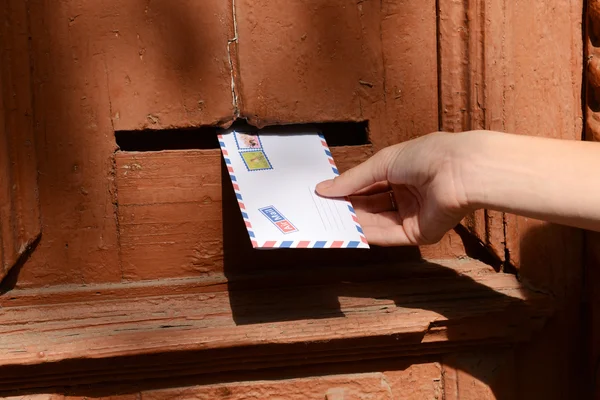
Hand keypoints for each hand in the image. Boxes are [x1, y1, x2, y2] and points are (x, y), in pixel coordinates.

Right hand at [316, 132, 472, 245]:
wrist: (460, 171)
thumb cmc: (427, 156)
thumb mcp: (382, 163)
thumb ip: (352, 180)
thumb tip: (323, 189)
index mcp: (402, 172)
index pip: (369, 185)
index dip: (348, 190)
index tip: (325, 196)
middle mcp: (408, 194)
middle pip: (372, 205)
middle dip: (349, 208)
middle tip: (324, 212)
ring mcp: (414, 215)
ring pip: (378, 222)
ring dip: (356, 222)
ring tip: (332, 222)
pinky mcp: (419, 233)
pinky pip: (390, 236)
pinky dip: (370, 234)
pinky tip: (351, 232)